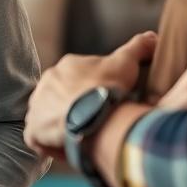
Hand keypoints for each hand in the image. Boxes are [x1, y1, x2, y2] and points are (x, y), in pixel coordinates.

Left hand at [23, 31, 156, 156]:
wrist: (96, 117)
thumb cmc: (110, 89)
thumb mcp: (127, 63)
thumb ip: (138, 48)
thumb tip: (153, 37)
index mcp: (65, 66)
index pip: (77, 79)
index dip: (92, 92)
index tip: (106, 104)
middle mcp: (46, 83)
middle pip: (62, 98)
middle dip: (76, 109)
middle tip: (96, 123)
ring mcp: (37, 107)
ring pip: (49, 118)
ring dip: (63, 127)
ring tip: (84, 138)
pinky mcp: (33, 130)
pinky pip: (39, 139)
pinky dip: (52, 145)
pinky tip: (70, 149)